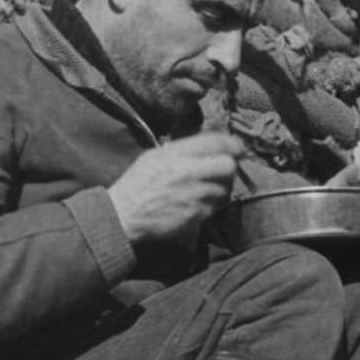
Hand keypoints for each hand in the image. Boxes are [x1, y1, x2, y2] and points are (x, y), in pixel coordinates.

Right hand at [108, 132, 243, 246]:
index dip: (232, 144)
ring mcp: (193, 196)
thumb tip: (209, 145)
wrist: (122, 217)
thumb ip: (182, 149)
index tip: (238, 148)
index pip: (216, 142)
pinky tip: (197, 204)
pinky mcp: (195, 216)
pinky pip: (215, 208)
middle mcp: (187, 172)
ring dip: (221, 189)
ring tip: (206, 190)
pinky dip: (211, 206)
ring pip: (225, 189)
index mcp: (175, 154)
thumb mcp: (154, 157)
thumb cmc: (137, 185)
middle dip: (229, 168)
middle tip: (223, 172)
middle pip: (228, 166)